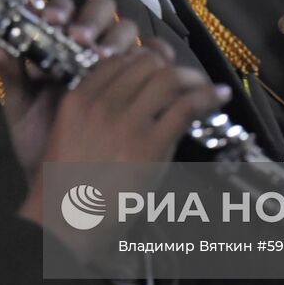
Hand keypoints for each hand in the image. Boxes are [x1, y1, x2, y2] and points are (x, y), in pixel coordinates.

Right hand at [0, 0, 228, 223]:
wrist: (65, 224)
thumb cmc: (65, 190)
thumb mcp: (68, 138)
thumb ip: (95, 115)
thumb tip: (135, 102)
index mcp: (78, 101)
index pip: (117, 61)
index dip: (143, 60)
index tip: (157, 67)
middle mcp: (102, 105)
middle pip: (144, 64)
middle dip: (168, 67)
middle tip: (184, 79)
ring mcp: (126, 123)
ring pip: (167, 79)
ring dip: (192, 79)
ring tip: (205, 87)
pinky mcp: (149, 145)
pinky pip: (185, 107)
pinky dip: (207, 97)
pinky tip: (218, 97)